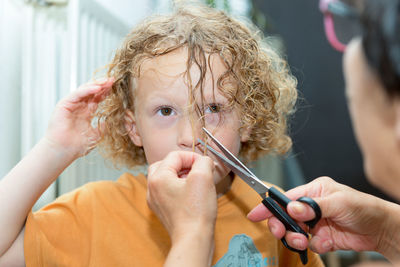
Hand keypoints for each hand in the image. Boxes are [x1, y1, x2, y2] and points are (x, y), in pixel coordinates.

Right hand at [44, 78, 113, 159]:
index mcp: (86, 113)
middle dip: (103, 85)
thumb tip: (111, 121)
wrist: (63, 151)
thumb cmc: (76, 146)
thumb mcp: (96, 135)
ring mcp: (71, 105)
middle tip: (113, 80)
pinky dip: (87, 90)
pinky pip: (77, 94)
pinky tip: (97, 88)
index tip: (116, 87)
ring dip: (96, 85)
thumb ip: (103, 127)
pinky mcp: (64, 104)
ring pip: (85, 90)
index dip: (106, 93)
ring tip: (107, 81)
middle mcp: (78, 107)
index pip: (97, 99)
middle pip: (92, 92)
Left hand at [146, 151, 216, 242]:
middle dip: (183, 164)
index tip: (205, 164)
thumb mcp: (203, 177)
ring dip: (181, 175)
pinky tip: (192, 194)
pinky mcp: (162, 210)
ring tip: (195, 182)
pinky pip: (168, 191)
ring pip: (166, 178)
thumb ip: (203, 162)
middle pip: (166, 165)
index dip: (192, 157)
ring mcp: (155, 200)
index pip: (175, 156)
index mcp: (158, 177)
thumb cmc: (196, 211)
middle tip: (197, 170)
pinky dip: (179, 188)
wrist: (193, 239)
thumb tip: (204, 161)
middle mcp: (152, 188)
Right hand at [247, 177, 399, 260]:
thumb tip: (292, 208)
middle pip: (285, 216)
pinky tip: (326, 243)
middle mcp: (311, 207)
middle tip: (280, 231)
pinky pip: (308, 244)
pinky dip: (313, 246)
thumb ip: (314, 206)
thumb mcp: (339, 202)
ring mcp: (315, 224)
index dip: (270, 206)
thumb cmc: (364, 207)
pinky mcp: (322, 238)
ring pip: (293, 232)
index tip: (256, 214)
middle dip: (280, 225)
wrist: (381, 230)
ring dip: (295, 238)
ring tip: (303, 241)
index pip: (286, 197)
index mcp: (313, 191)